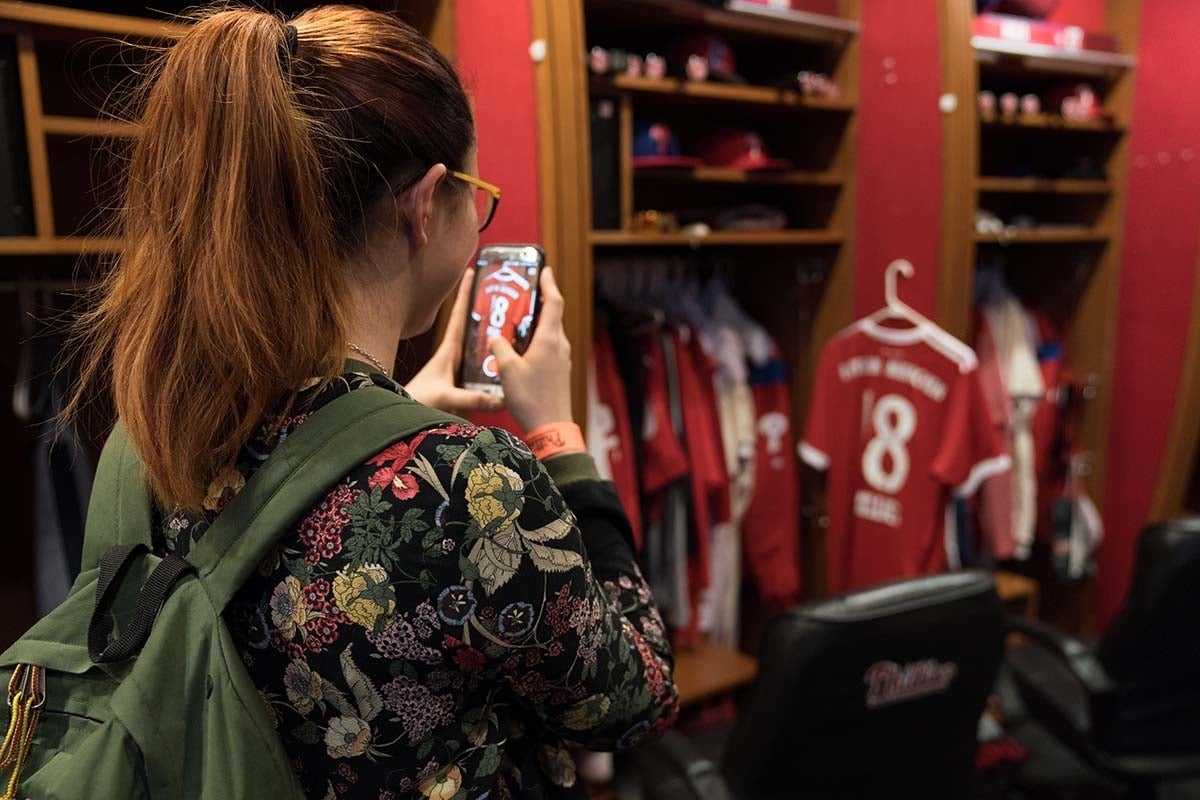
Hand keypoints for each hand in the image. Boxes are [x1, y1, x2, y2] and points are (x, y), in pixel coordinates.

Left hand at [405, 268, 504, 415]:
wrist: (402, 419)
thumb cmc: (417, 403)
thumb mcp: (446, 398)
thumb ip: (472, 399)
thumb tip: (500, 398)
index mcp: (449, 349)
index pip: (460, 315)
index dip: (467, 292)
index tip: (474, 270)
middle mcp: (455, 354)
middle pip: (475, 324)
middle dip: (489, 307)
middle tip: (507, 291)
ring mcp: (460, 367)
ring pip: (481, 344)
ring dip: (495, 333)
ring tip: (517, 320)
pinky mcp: (464, 382)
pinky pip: (484, 364)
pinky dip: (496, 359)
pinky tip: (512, 359)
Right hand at [489, 266, 573, 431]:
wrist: (551, 428)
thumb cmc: (530, 398)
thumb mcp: (507, 370)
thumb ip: (499, 348)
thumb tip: (495, 337)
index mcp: (550, 339)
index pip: (554, 302)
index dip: (549, 284)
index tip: (544, 269)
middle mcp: (559, 346)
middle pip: (552, 317)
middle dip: (538, 303)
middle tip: (521, 293)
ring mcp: (561, 360)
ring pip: (549, 334)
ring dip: (534, 325)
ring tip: (515, 321)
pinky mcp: (559, 372)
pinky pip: (547, 349)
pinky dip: (535, 342)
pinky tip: (519, 349)